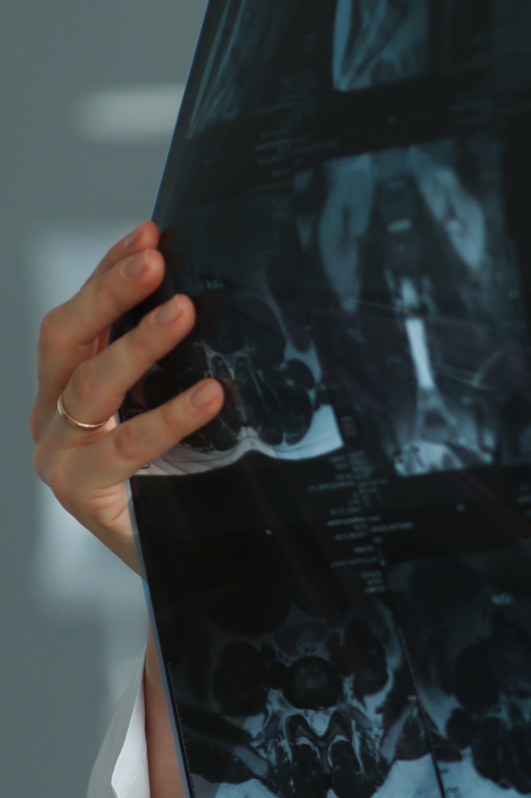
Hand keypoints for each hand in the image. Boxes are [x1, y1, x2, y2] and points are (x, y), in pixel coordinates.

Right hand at [31, 221, 223, 573]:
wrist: (179, 565)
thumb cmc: (174, 485)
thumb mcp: (171, 415)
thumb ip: (173, 369)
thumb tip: (212, 304)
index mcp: (66, 387)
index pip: (82, 317)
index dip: (108, 271)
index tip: (148, 232)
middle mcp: (52, 413)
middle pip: (67, 337)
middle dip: (110, 291)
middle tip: (155, 257)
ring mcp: (59, 451)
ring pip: (91, 386)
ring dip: (137, 343)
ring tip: (182, 310)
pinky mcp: (79, 489)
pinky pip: (126, 445)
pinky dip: (168, 416)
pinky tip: (209, 395)